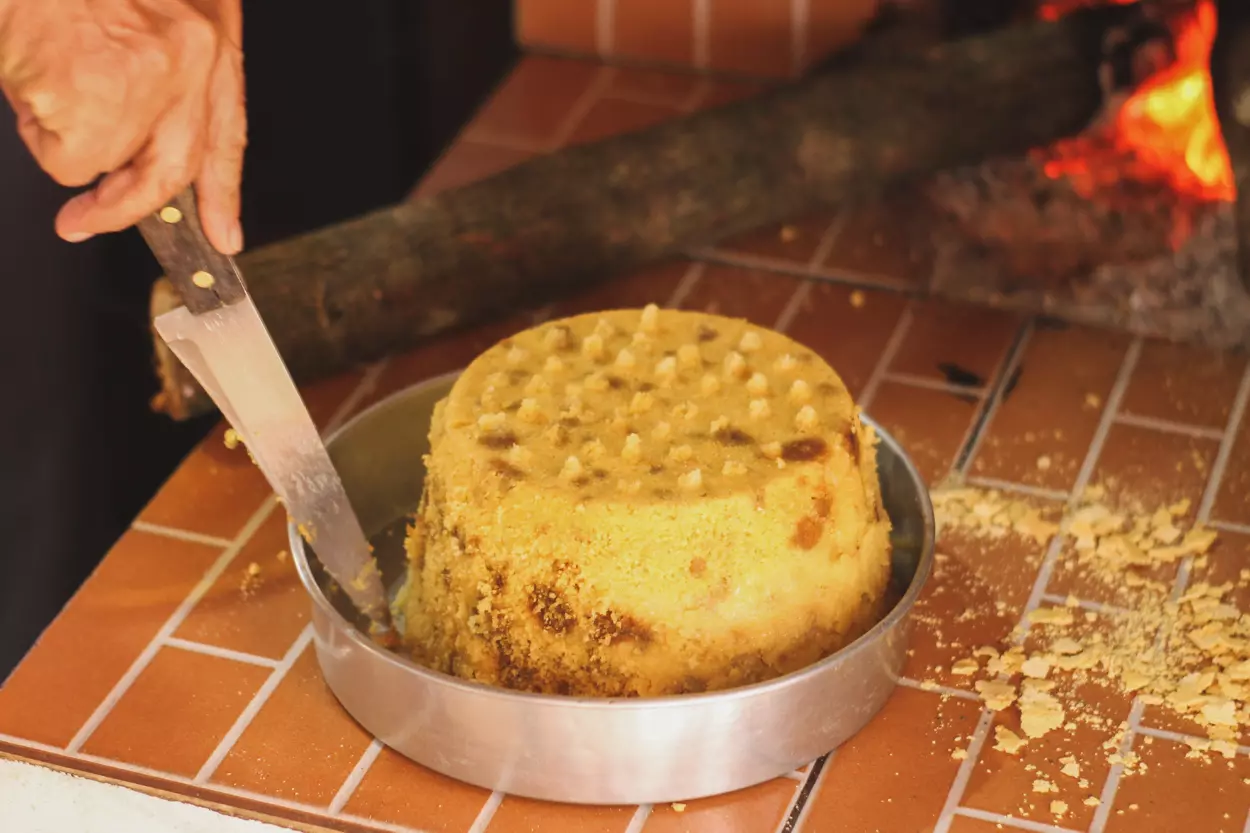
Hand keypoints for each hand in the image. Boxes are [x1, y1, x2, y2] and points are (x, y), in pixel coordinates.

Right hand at [0, 0, 245, 253]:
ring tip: (42, 82)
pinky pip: (64, 154)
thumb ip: (159, 73)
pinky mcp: (96, 99)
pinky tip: (30, 78)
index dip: (223, 193)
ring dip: (63, 140)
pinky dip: (36, 130)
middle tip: (85, 221)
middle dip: (126, 206)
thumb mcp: (147, 12)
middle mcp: (189, 60)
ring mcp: (145, 82)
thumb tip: (134, 148)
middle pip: (172, 170)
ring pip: (105, 160)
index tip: (224, 236)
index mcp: (207, 37)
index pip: (227, 133)